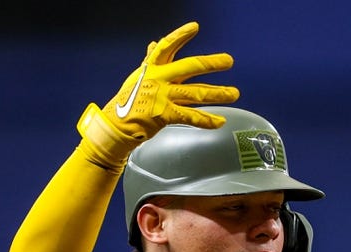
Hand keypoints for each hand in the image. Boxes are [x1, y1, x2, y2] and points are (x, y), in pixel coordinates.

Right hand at [77, 21, 239, 165]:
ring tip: (234, 93)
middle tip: (228, 61)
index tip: (195, 27)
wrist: (116, 125)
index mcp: (153, 68)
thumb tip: (155, 43)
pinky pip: (191, 117)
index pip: (168, 46)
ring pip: (196, 93)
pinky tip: (220, 121)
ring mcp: (162, 97)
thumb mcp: (138, 76)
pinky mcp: (164, 115)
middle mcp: (159, 79)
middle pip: (189, 67)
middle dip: (211, 64)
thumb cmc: (128, 100)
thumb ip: (151, 60)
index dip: (181, 36)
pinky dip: (207, 120)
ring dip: (218, 93)